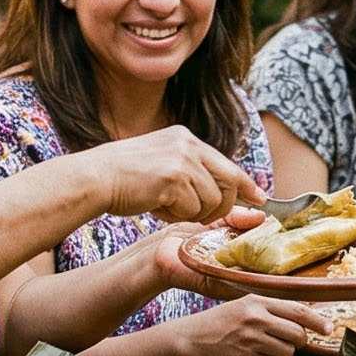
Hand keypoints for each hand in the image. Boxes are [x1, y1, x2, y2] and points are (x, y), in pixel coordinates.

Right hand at [91, 128, 259, 225]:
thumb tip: (219, 191)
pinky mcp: (175, 179)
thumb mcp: (161, 161)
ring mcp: (183, 161)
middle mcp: (188, 145)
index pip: (227, 163)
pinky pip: (191, 210)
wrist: (95, 177)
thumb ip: (189, 170)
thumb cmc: (122, 176)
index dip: (246, 183)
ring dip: (191, 212)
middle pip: (228, 183)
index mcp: (185, 138)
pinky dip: (175, 216)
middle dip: (221, 207)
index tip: (260, 197)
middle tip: (200, 216)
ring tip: (164, 205)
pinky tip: (155, 206)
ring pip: (211, 201)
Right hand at [164, 294, 326, 355]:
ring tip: (267, 346)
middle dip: (299, 340)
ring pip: (288, 351)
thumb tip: (305, 319)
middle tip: (289, 340)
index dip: (318, 321)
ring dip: (284, 353)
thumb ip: (273, 309)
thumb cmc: (222, 320)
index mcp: (258, 301)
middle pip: (298, 334)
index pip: (298, 311)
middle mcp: (256, 319)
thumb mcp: (246, 305)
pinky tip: (256, 354)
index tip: (329, 329)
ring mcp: (251, 340)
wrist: (193, 337)